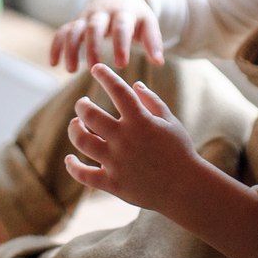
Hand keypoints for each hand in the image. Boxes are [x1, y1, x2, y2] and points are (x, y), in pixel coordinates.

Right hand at [50, 0, 162, 70]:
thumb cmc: (137, 17)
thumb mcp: (148, 24)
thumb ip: (153, 42)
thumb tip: (159, 62)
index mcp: (124, 13)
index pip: (122, 27)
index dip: (121, 45)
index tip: (121, 65)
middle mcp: (103, 13)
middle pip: (95, 26)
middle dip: (93, 46)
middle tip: (94, 68)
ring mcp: (87, 17)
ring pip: (74, 29)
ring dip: (71, 48)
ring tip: (70, 70)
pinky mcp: (77, 22)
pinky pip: (63, 31)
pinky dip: (56, 45)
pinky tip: (53, 63)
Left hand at [63, 63, 198, 211]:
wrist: (186, 189)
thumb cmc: (180, 152)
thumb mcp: (170, 122)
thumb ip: (152, 102)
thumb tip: (134, 85)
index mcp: (140, 121)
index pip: (117, 90)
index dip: (104, 75)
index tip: (96, 68)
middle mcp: (125, 139)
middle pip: (90, 114)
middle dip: (82, 105)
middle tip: (83, 104)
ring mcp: (116, 162)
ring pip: (82, 141)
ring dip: (74, 129)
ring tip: (76, 124)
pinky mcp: (112, 183)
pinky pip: (84, 174)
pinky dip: (73, 166)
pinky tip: (70, 158)